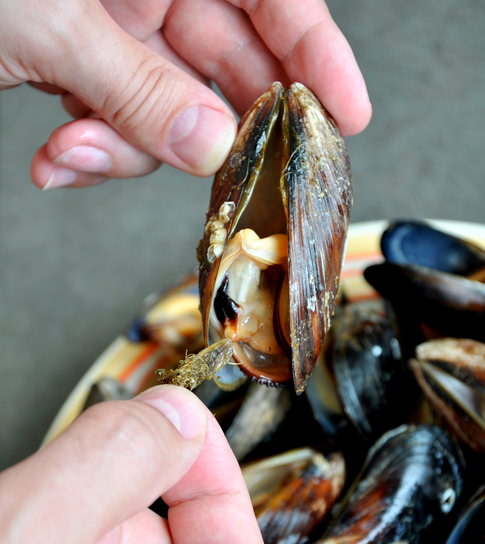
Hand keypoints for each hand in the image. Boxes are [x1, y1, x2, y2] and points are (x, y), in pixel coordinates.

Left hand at [0, 0, 370, 187]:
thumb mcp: (51, 20)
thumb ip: (137, 88)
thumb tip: (210, 145)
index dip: (317, 56)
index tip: (347, 114)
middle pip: (223, 69)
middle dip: (211, 132)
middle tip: (221, 174)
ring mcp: (118, 32)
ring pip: (166, 115)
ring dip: (126, 152)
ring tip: (74, 151)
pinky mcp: (84, 69)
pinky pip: (117, 126)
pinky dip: (90, 154)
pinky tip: (55, 156)